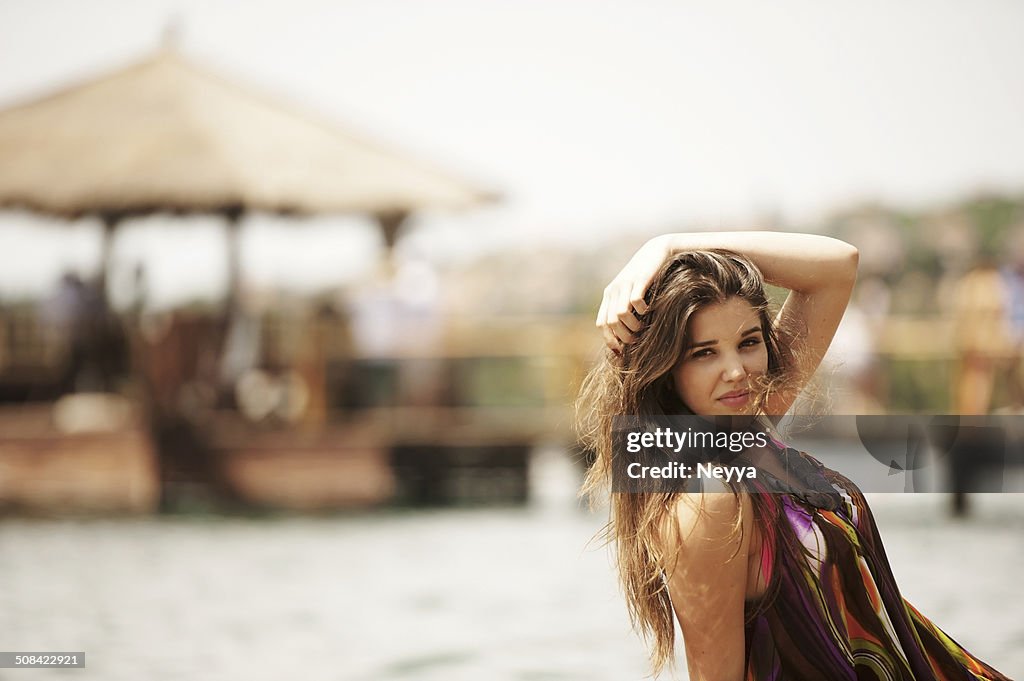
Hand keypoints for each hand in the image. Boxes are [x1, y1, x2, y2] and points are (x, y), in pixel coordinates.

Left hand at [596, 236, 672, 352]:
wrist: (655, 251)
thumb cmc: (646, 277)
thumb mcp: (630, 292)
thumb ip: (625, 308)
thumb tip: (625, 335)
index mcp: (609, 296)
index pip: (602, 324)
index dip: (610, 340)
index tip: (622, 350)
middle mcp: (613, 290)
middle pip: (611, 323)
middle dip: (624, 336)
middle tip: (637, 339)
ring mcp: (625, 284)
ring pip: (621, 315)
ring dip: (634, 326)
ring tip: (643, 326)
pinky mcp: (639, 280)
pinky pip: (635, 302)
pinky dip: (642, 311)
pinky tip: (650, 309)